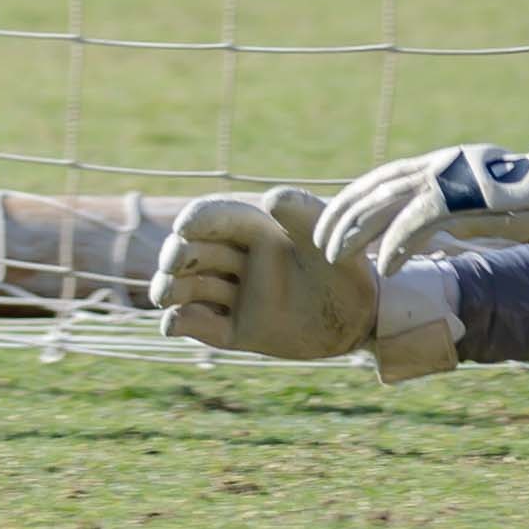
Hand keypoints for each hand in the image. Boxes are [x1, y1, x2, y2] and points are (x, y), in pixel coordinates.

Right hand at [158, 188, 382, 362]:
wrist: (361, 321)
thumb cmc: (348, 272)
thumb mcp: (330, 243)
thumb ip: (306, 216)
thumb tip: (270, 197)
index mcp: (257, 232)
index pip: (214, 218)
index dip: (196, 220)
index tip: (184, 229)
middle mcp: (240, 262)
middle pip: (192, 252)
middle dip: (177, 256)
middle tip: (173, 265)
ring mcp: (235, 297)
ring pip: (188, 289)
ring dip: (170, 289)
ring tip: (166, 294)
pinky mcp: (236, 331)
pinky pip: (200, 327)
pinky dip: (181, 324)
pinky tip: (175, 323)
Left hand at [322, 126, 528, 268]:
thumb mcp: (479, 210)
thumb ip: (450, 220)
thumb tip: (428, 247)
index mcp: (441, 165)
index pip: (383, 178)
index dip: (353, 200)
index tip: (331, 223)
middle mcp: (438, 165)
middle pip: (373, 187)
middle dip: (342, 214)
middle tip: (319, 242)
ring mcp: (449, 177)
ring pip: (384, 202)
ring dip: (356, 231)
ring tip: (336, 257)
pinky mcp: (461, 196)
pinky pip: (415, 223)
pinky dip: (395, 246)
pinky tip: (384, 269)